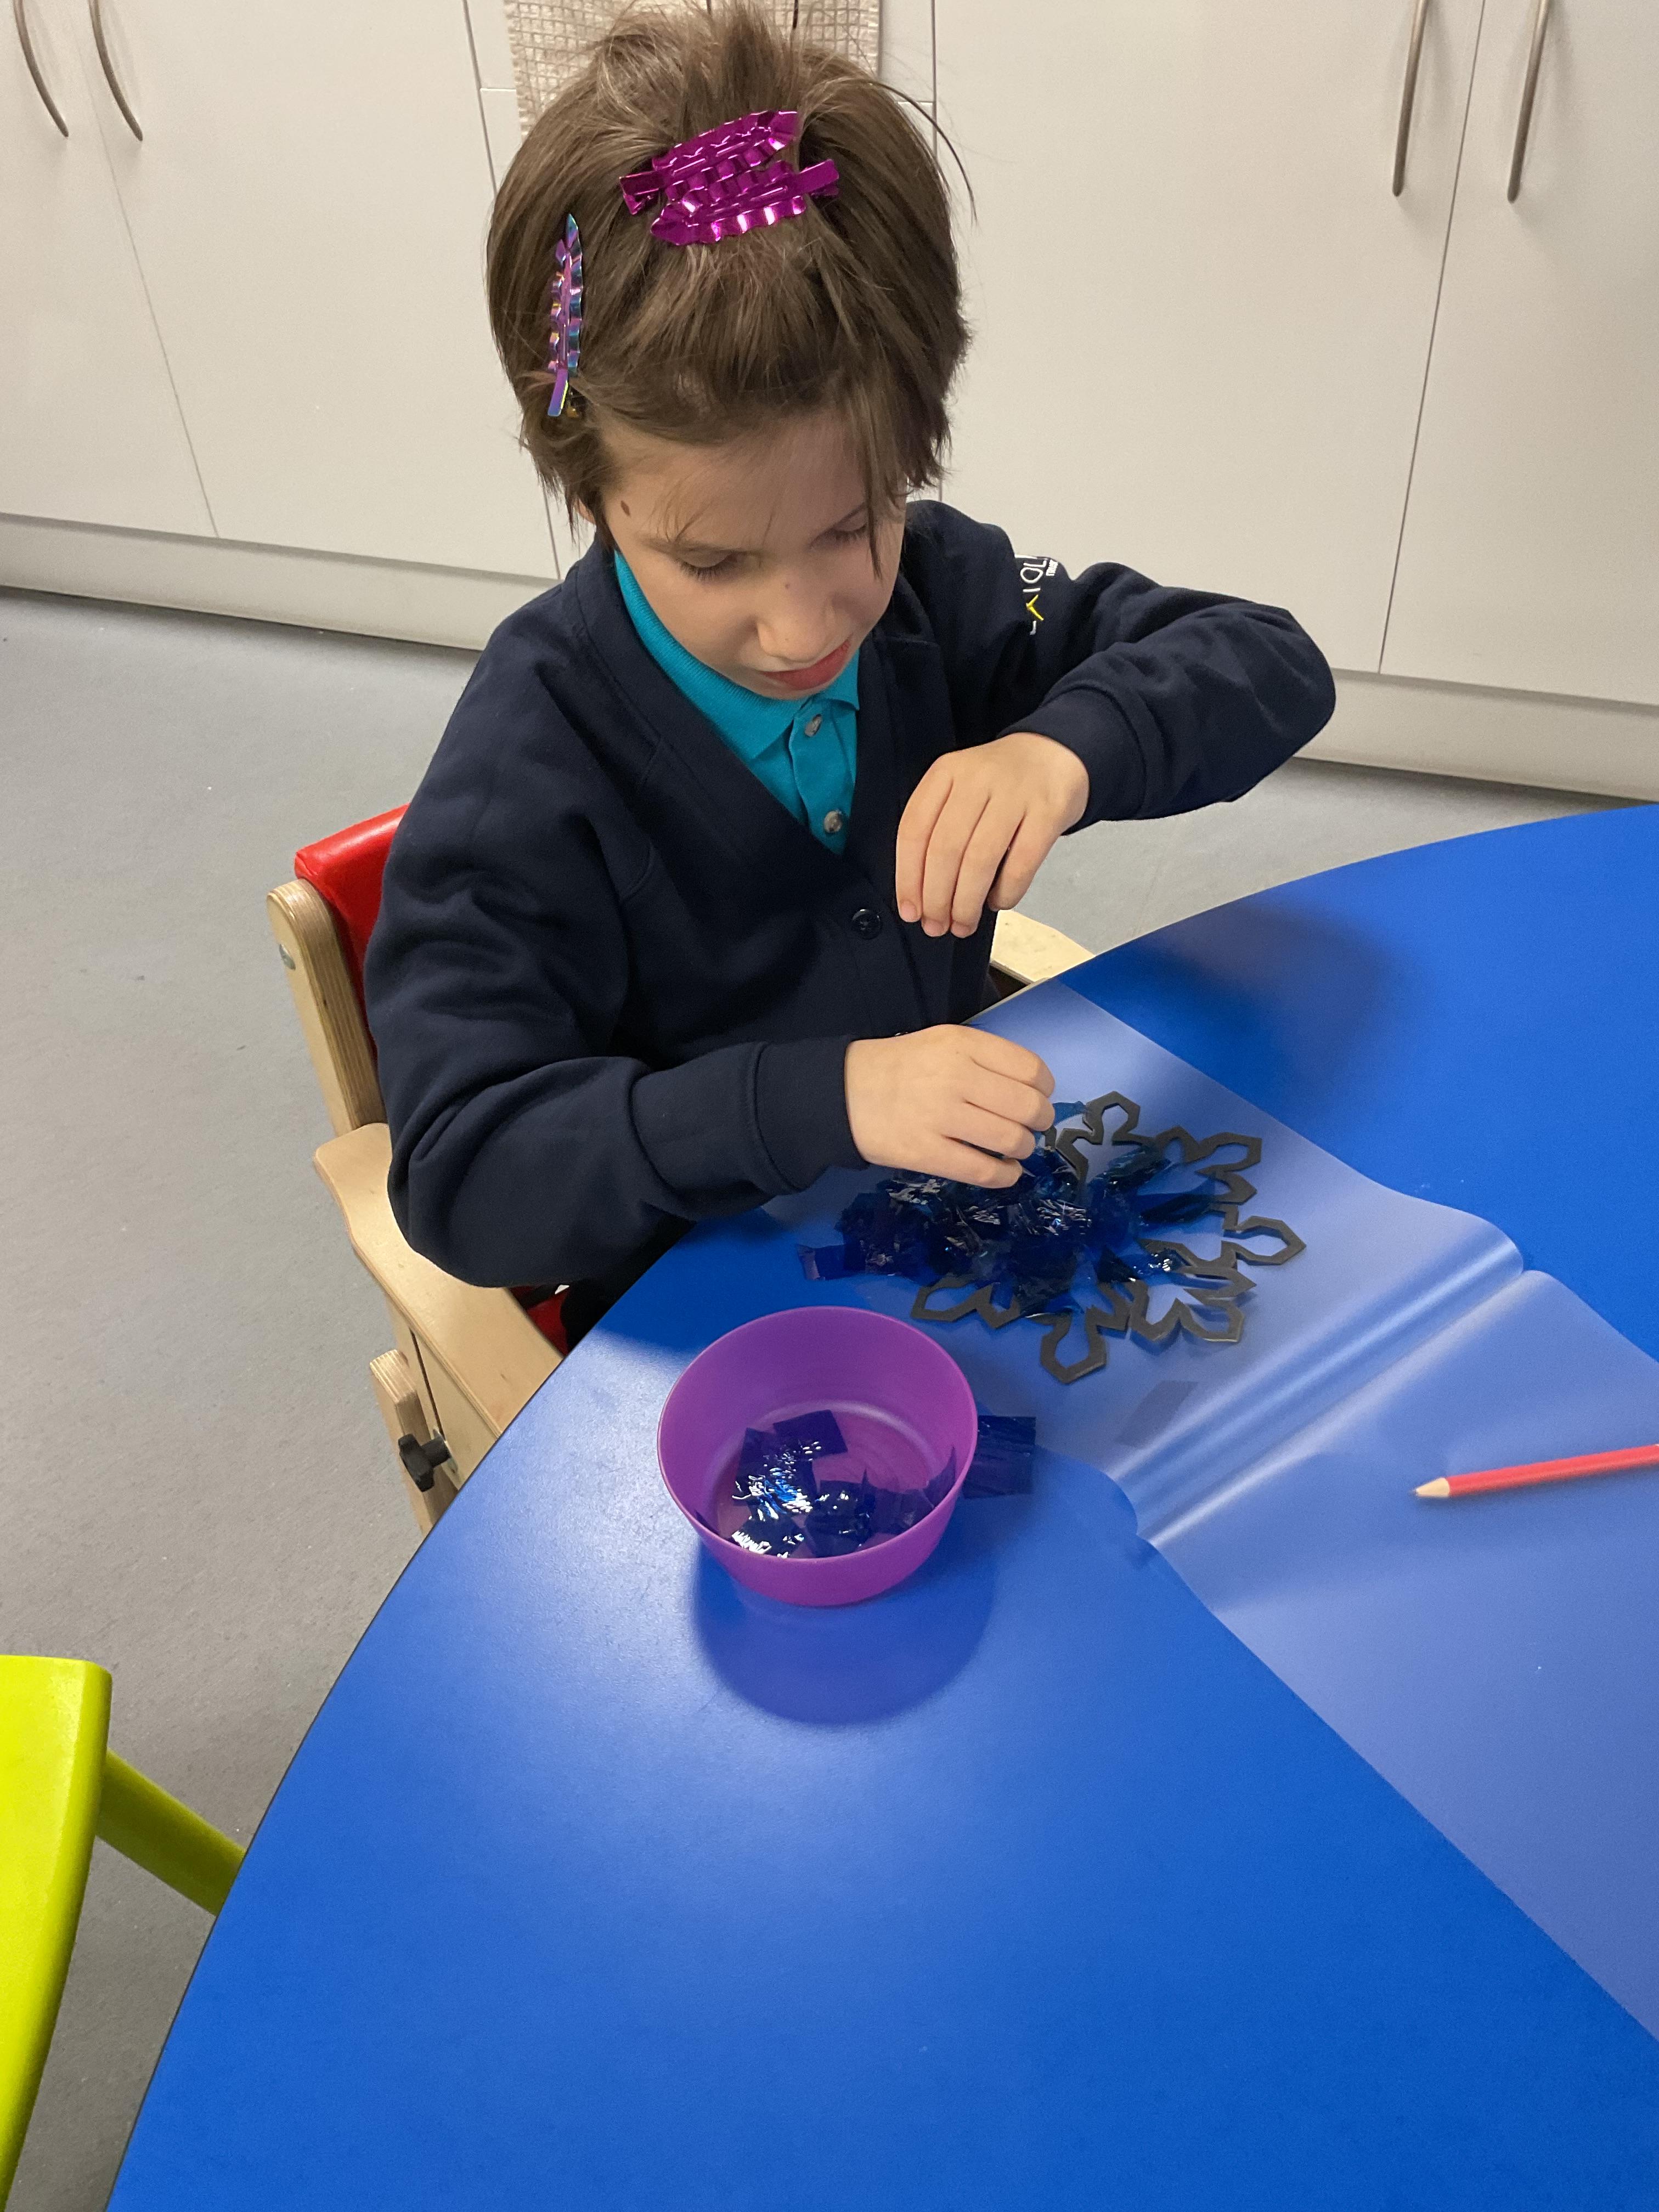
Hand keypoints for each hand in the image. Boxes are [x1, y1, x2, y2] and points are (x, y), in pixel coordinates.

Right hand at [844, 1027, 1055, 1189]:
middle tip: (1029, 1127)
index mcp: (963, 1045)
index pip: (1031, 1070)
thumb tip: (1034, 1091)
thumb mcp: (943, 1042)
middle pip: (1028, 1107)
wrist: (843, 1092)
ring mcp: (941, 1117)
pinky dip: (1005, 1176)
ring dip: (1022, 1149)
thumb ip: (986, 1059)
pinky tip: (1005, 1172)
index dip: (1044, 1090)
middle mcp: (956, 1077)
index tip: (1037, 1097)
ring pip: (1011, 1140)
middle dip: (1039, 1122)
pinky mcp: (926, 1152)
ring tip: (1013, 1148)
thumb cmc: (900, 1068)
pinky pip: (984, 1171)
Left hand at [895, 732, 1088, 939]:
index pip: (914, 830)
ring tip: (963, 923)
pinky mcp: (1047, 812)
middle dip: (936, 898)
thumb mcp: (960, 789)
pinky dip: (1005, 893)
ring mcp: (1014, 794)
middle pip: (945, 850)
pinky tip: (997, 902)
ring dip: (966, 903)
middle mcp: (977, 779)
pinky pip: (1021, 864)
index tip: (911, 910)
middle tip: (937, 925)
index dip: (908, 878)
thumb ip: (938, 830)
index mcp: (946, 773)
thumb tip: (922, 896)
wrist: (1054, 755)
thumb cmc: (999, 785)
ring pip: (979, 860)